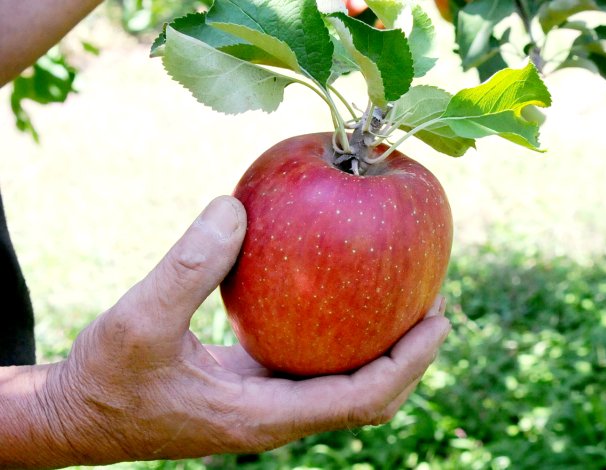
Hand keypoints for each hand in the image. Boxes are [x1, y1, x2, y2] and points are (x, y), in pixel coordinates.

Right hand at [44, 196, 450, 465]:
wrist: (77, 414)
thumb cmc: (105, 380)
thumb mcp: (138, 320)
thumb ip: (188, 267)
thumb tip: (235, 209)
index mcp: (263, 416)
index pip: (361, 398)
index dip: (408, 360)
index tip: (439, 316)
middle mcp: (275, 416)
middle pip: (367, 394)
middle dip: (408, 355)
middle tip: (434, 301)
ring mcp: (265, 402)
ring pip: (342, 380)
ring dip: (378, 345)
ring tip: (400, 295)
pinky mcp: (250, 384)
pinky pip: (309, 361)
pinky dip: (333, 333)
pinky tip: (332, 291)